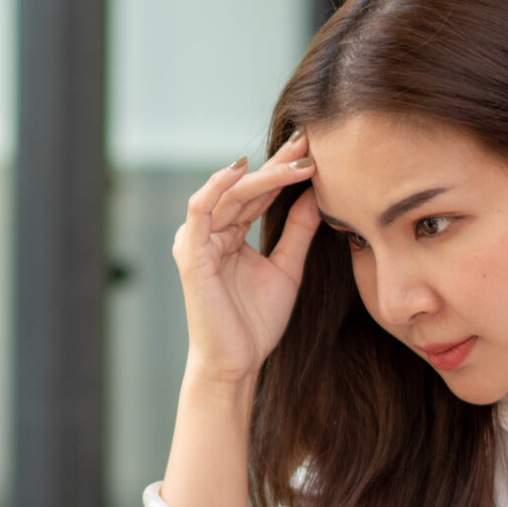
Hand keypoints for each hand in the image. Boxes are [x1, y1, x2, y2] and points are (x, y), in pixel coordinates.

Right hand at [174, 132, 324, 386]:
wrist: (236, 364)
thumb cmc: (255, 324)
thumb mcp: (287, 269)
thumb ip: (298, 231)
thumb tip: (317, 194)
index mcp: (231, 233)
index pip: (260, 192)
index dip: (286, 170)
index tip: (317, 150)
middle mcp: (212, 231)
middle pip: (247, 186)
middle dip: (279, 163)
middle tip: (310, 142)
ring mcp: (198, 240)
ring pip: (230, 193)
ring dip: (263, 173)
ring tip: (295, 158)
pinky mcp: (190, 252)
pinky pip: (201, 209)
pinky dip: (218, 186)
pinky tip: (242, 169)